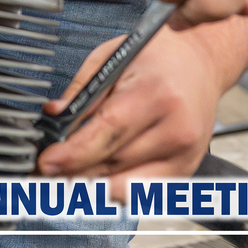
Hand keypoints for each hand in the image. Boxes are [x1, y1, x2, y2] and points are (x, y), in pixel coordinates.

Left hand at [36, 26, 222, 200]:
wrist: (204, 63)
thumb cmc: (161, 55)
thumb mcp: (116, 54)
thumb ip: (83, 87)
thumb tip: (54, 116)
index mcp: (157, 92)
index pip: (107, 133)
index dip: (72, 153)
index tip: (46, 162)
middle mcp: (176, 127)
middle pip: (112, 164)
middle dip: (72, 170)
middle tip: (43, 172)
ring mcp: (185, 154)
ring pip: (123, 185)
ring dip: (90, 183)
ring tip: (67, 174)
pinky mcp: (185, 171)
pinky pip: (141, 193)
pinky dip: (114, 189)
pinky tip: (98, 177)